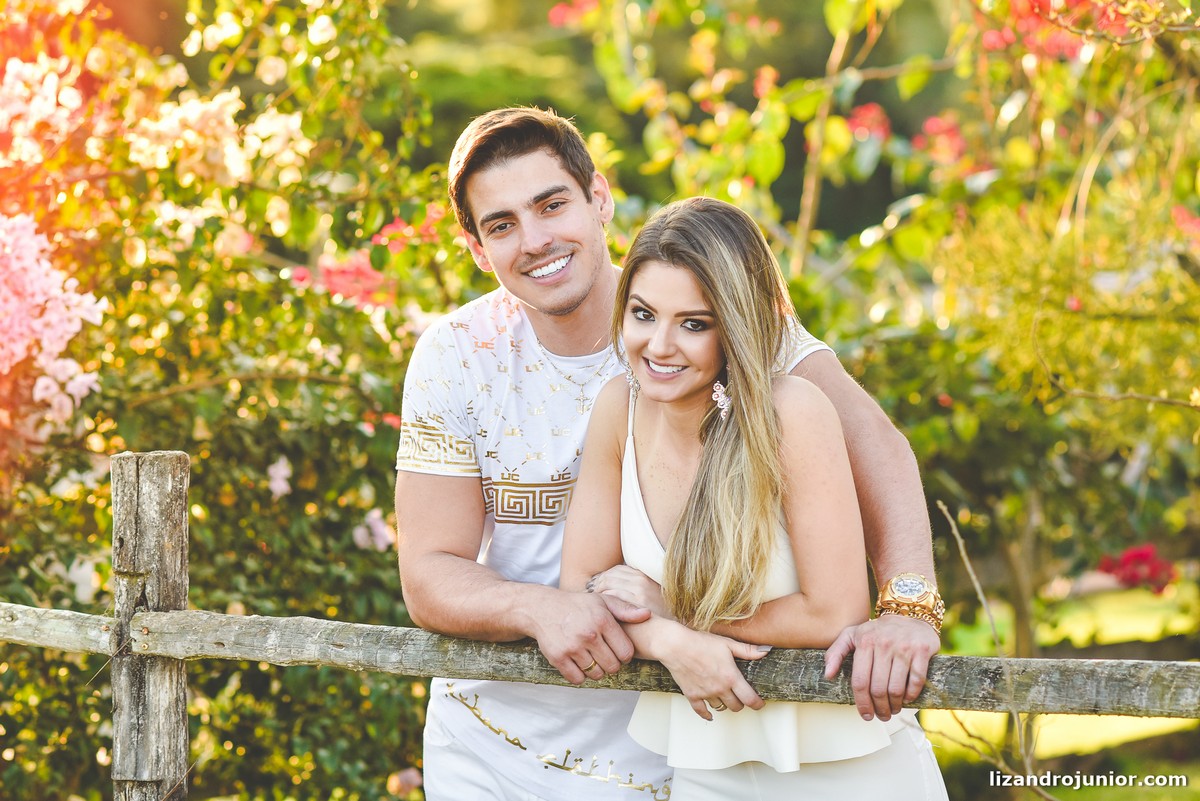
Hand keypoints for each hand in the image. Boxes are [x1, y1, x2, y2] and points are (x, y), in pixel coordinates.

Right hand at [530, 591, 650, 684]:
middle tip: (605, 656)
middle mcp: (588, 634)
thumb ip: (626, 609)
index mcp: (602, 620)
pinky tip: (579, 663)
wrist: (543, 608)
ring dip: (597, 670)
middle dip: (612, 664)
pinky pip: (578, 679)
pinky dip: (580, 675)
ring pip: (596, 674)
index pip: (626, 652)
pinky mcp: (558, 657)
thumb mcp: (602, 600)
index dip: (625, 655)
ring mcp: (572, 647)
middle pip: (613, 666)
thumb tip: (647, 614)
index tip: (618, 650)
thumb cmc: (578, 605)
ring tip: (592, 658)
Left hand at [587, 565, 670, 618]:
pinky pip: (611, 594)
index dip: (604, 577)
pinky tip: (598, 607)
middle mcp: (641, 580)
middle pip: (610, 574)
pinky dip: (602, 599)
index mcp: (644, 577)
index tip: (596, 585)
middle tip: (588, 592)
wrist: (668, 636)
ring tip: (591, 600)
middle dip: (597, 582)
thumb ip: (632, 595)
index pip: (617, 570)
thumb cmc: (656, 624)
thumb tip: (613, 595)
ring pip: (608, 581)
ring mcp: (638, 589)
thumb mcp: (647, 603)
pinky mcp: (634, 602)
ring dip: (597, 590)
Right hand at [655, 623, 769, 720]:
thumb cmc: (700, 642)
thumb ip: (747, 650)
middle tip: (741, 697)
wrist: (676, 646)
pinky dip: (706, 714)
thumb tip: (765, 651)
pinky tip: (710, 714)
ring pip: (720, 708)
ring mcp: (705, 694)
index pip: (749, 698)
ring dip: (724, 704)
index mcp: (731, 677)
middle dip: (741, 703)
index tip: (759, 704)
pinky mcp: (692, 695)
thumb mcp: (727, 644)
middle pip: (736, 706)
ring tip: (725, 698)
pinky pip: (701, 711)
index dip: (757, 704)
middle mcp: (719, 689)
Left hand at [823, 615, 939, 720]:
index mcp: (864, 641)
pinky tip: (907, 698)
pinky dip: (911, 695)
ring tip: (894, 709)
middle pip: (878, 688)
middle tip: (883, 715)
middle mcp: (884, 644)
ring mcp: (904, 647)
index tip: (866, 715)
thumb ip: (836, 652)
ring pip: (896, 688)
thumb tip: (827, 675)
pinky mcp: (921, 650)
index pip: (860, 681)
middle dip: (880, 708)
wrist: (909, 614)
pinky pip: (916, 681)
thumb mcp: (852, 635)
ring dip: (895, 705)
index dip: (862, 703)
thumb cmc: (877, 631)